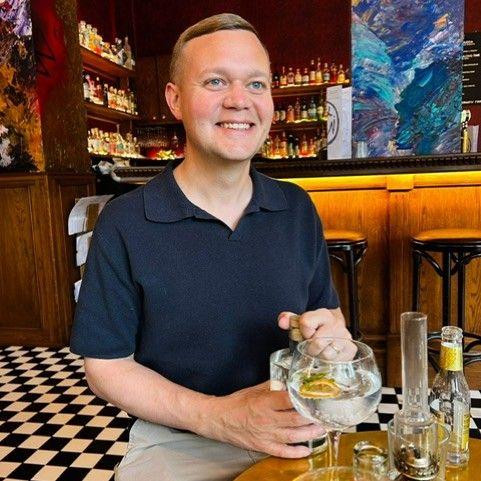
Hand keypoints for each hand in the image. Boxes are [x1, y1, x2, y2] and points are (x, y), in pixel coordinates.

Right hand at [205, 381, 324, 457]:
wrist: (219, 419)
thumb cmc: (237, 403)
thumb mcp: (255, 390)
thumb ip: (273, 386)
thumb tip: (288, 382)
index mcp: (265, 402)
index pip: (289, 400)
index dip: (305, 399)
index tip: (317, 397)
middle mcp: (267, 419)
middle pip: (296, 419)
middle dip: (313, 418)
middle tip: (325, 415)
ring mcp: (266, 434)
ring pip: (293, 436)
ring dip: (309, 434)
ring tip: (321, 430)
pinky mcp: (263, 446)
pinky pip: (282, 451)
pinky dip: (295, 452)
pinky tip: (306, 450)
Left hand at [278, 308, 353, 359]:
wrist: (334, 330)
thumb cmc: (315, 327)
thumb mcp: (301, 321)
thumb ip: (289, 320)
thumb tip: (282, 322)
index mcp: (323, 314)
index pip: (306, 323)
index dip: (303, 332)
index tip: (305, 334)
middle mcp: (336, 324)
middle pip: (316, 342)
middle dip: (310, 348)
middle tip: (310, 347)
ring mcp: (345, 336)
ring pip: (326, 354)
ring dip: (319, 356)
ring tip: (319, 351)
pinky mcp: (351, 349)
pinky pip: (335, 361)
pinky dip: (329, 361)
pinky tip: (328, 354)